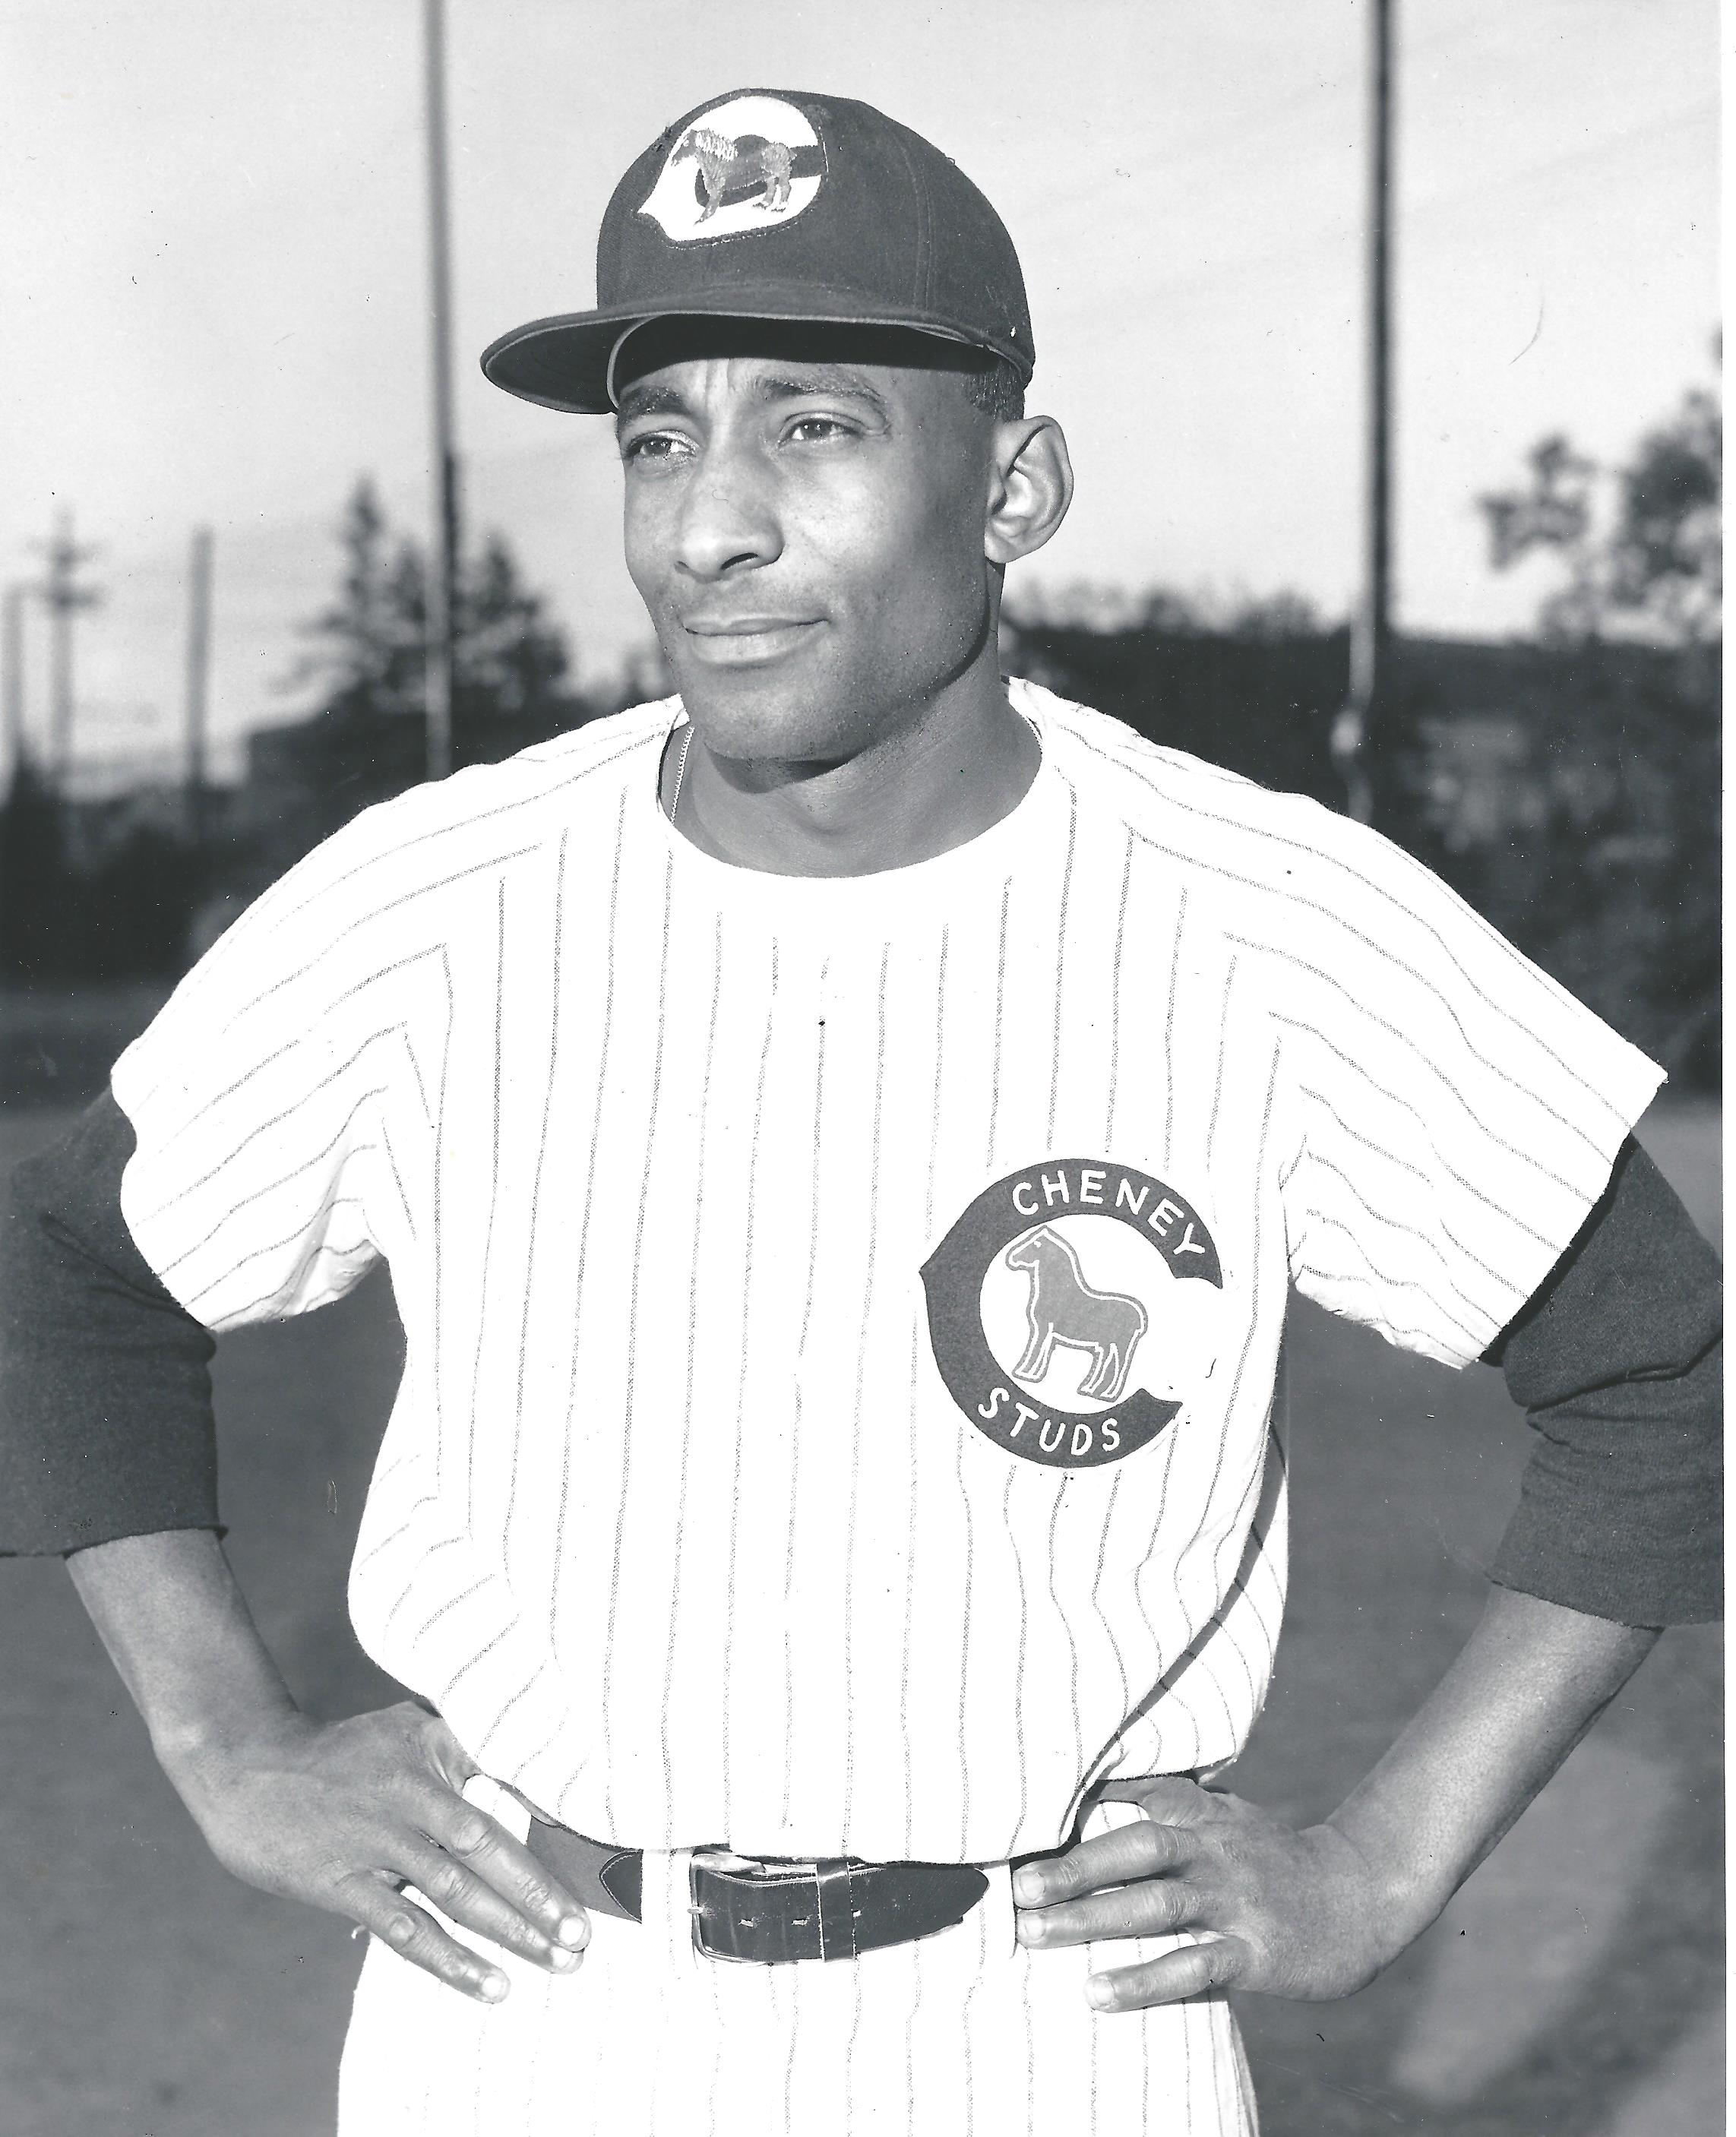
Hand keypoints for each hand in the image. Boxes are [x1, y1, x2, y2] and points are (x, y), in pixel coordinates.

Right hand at [168, 1699, 588, 2002]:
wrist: (248, 1763)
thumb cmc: (341, 1752)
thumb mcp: (407, 1731)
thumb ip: (463, 1755)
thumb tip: (525, 1789)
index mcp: (435, 1751)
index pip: (506, 1796)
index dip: (549, 1834)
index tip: (591, 1869)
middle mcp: (412, 1794)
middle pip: (491, 1849)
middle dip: (541, 1895)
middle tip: (584, 1935)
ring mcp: (377, 1840)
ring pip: (457, 1893)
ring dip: (510, 1931)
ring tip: (556, 1961)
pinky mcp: (343, 1881)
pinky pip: (405, 1928)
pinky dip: (450, 1959)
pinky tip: (489, 1983)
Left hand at [1011, 1775, 1401, 2011]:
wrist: (1360, 1896)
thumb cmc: (1272, 1857)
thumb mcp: (1226, 1816)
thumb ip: (1171, 1806)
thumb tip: (1094, 1792)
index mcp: (1205, 1814)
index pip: (1141, 1792)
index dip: (1086, 1796)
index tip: (1031, 1807)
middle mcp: (1216, 1851)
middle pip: (1139, 1848)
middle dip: (1075, 1866)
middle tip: (1019, 1886)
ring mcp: (1236, 1903)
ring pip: (1157, 1906)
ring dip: (1092, 1920)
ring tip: (1034, 1934)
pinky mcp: (1256, 1954)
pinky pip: (1192, 1968)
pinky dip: (1142, 1981)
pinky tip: (1097, 1993)